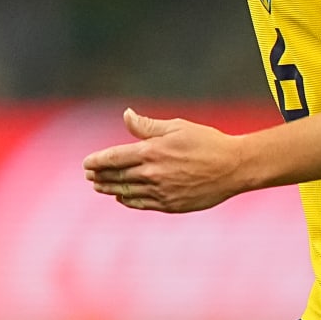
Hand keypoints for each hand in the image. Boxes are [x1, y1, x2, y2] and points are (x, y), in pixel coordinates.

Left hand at [82, 107, 246, 212]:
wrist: (233, 167)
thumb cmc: (207, 141)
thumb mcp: (177, 126)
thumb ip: (147, 125)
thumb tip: (125, 115)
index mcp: (152, 152)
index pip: (114, 158)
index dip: (97, 161)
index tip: (86, 163)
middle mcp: (152, 174)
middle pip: (116, 176)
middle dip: (100, 176)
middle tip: (89, 175)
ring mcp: (161, 192)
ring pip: (126, 192)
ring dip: (110, 189)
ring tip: (99, 187)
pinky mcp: (170, 205)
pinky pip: (142, 204)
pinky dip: (128, 201)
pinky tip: (121, 197)